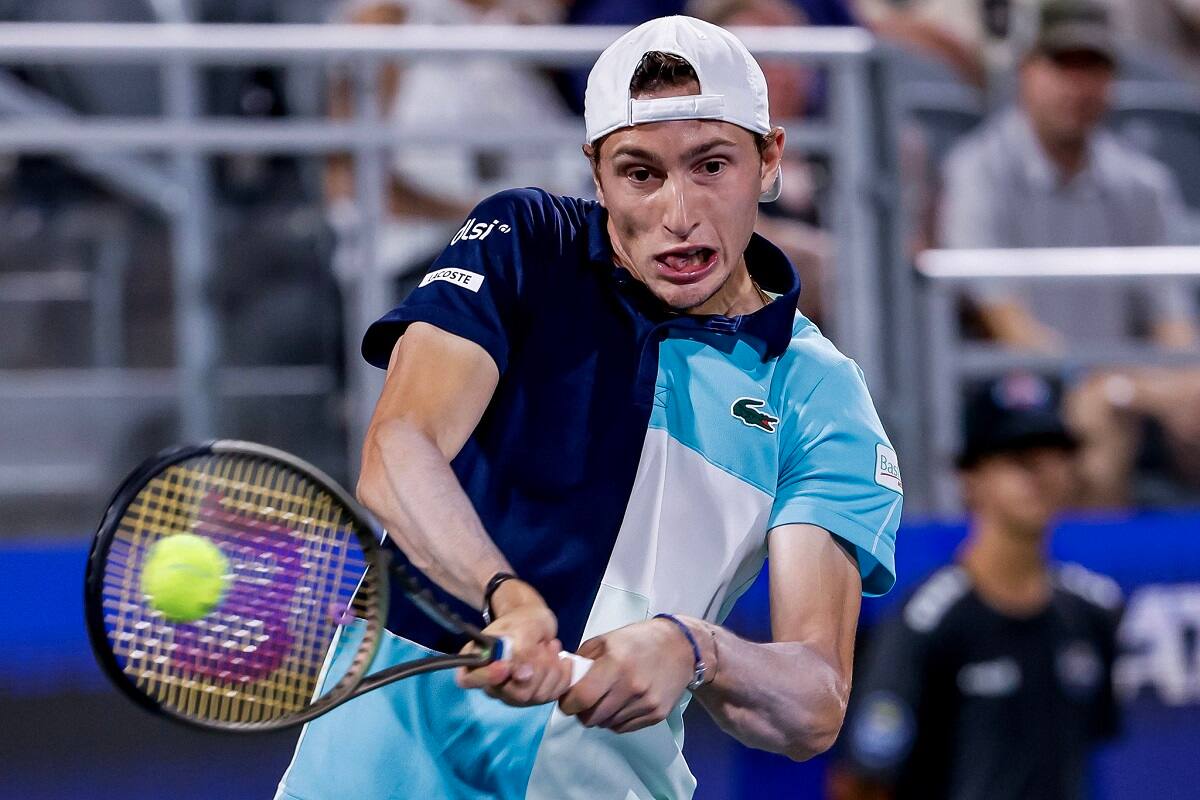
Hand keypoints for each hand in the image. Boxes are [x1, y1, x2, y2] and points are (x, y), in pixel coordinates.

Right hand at [456, 579, 572, 706]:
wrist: (537, 625)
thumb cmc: (523, 621)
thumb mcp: (524, 627)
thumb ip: (522, 650)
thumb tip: (522, 676)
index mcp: (477, 661)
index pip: (469, 679)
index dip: (487, 676)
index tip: (505, 666)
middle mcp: (491, 684)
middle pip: (516, 694)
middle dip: (538, 667)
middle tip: (544, 645)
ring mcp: (512, 695)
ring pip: (538, 696)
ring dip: (552, 668)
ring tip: (551, 647)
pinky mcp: (533, 698)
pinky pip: (553, 695)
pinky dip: (564, 675)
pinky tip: (562, 660)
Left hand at [557, 618, 695, 733]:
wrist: (681, 647)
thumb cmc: (639, 640)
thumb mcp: (606, 640)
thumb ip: (582, 661)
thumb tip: (564, 681)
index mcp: (615, 664)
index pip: (581, 698)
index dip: (568, 703)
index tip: (567, 700)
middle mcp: (631, 686)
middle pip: (592, 718)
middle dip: (582, 712)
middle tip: (585, 702)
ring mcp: (645, 703)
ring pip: (607, 725)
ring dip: (601, 716)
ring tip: (607, 699)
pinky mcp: (656, 715)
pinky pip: (624, 728)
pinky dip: (617, 720)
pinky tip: (622, 704)